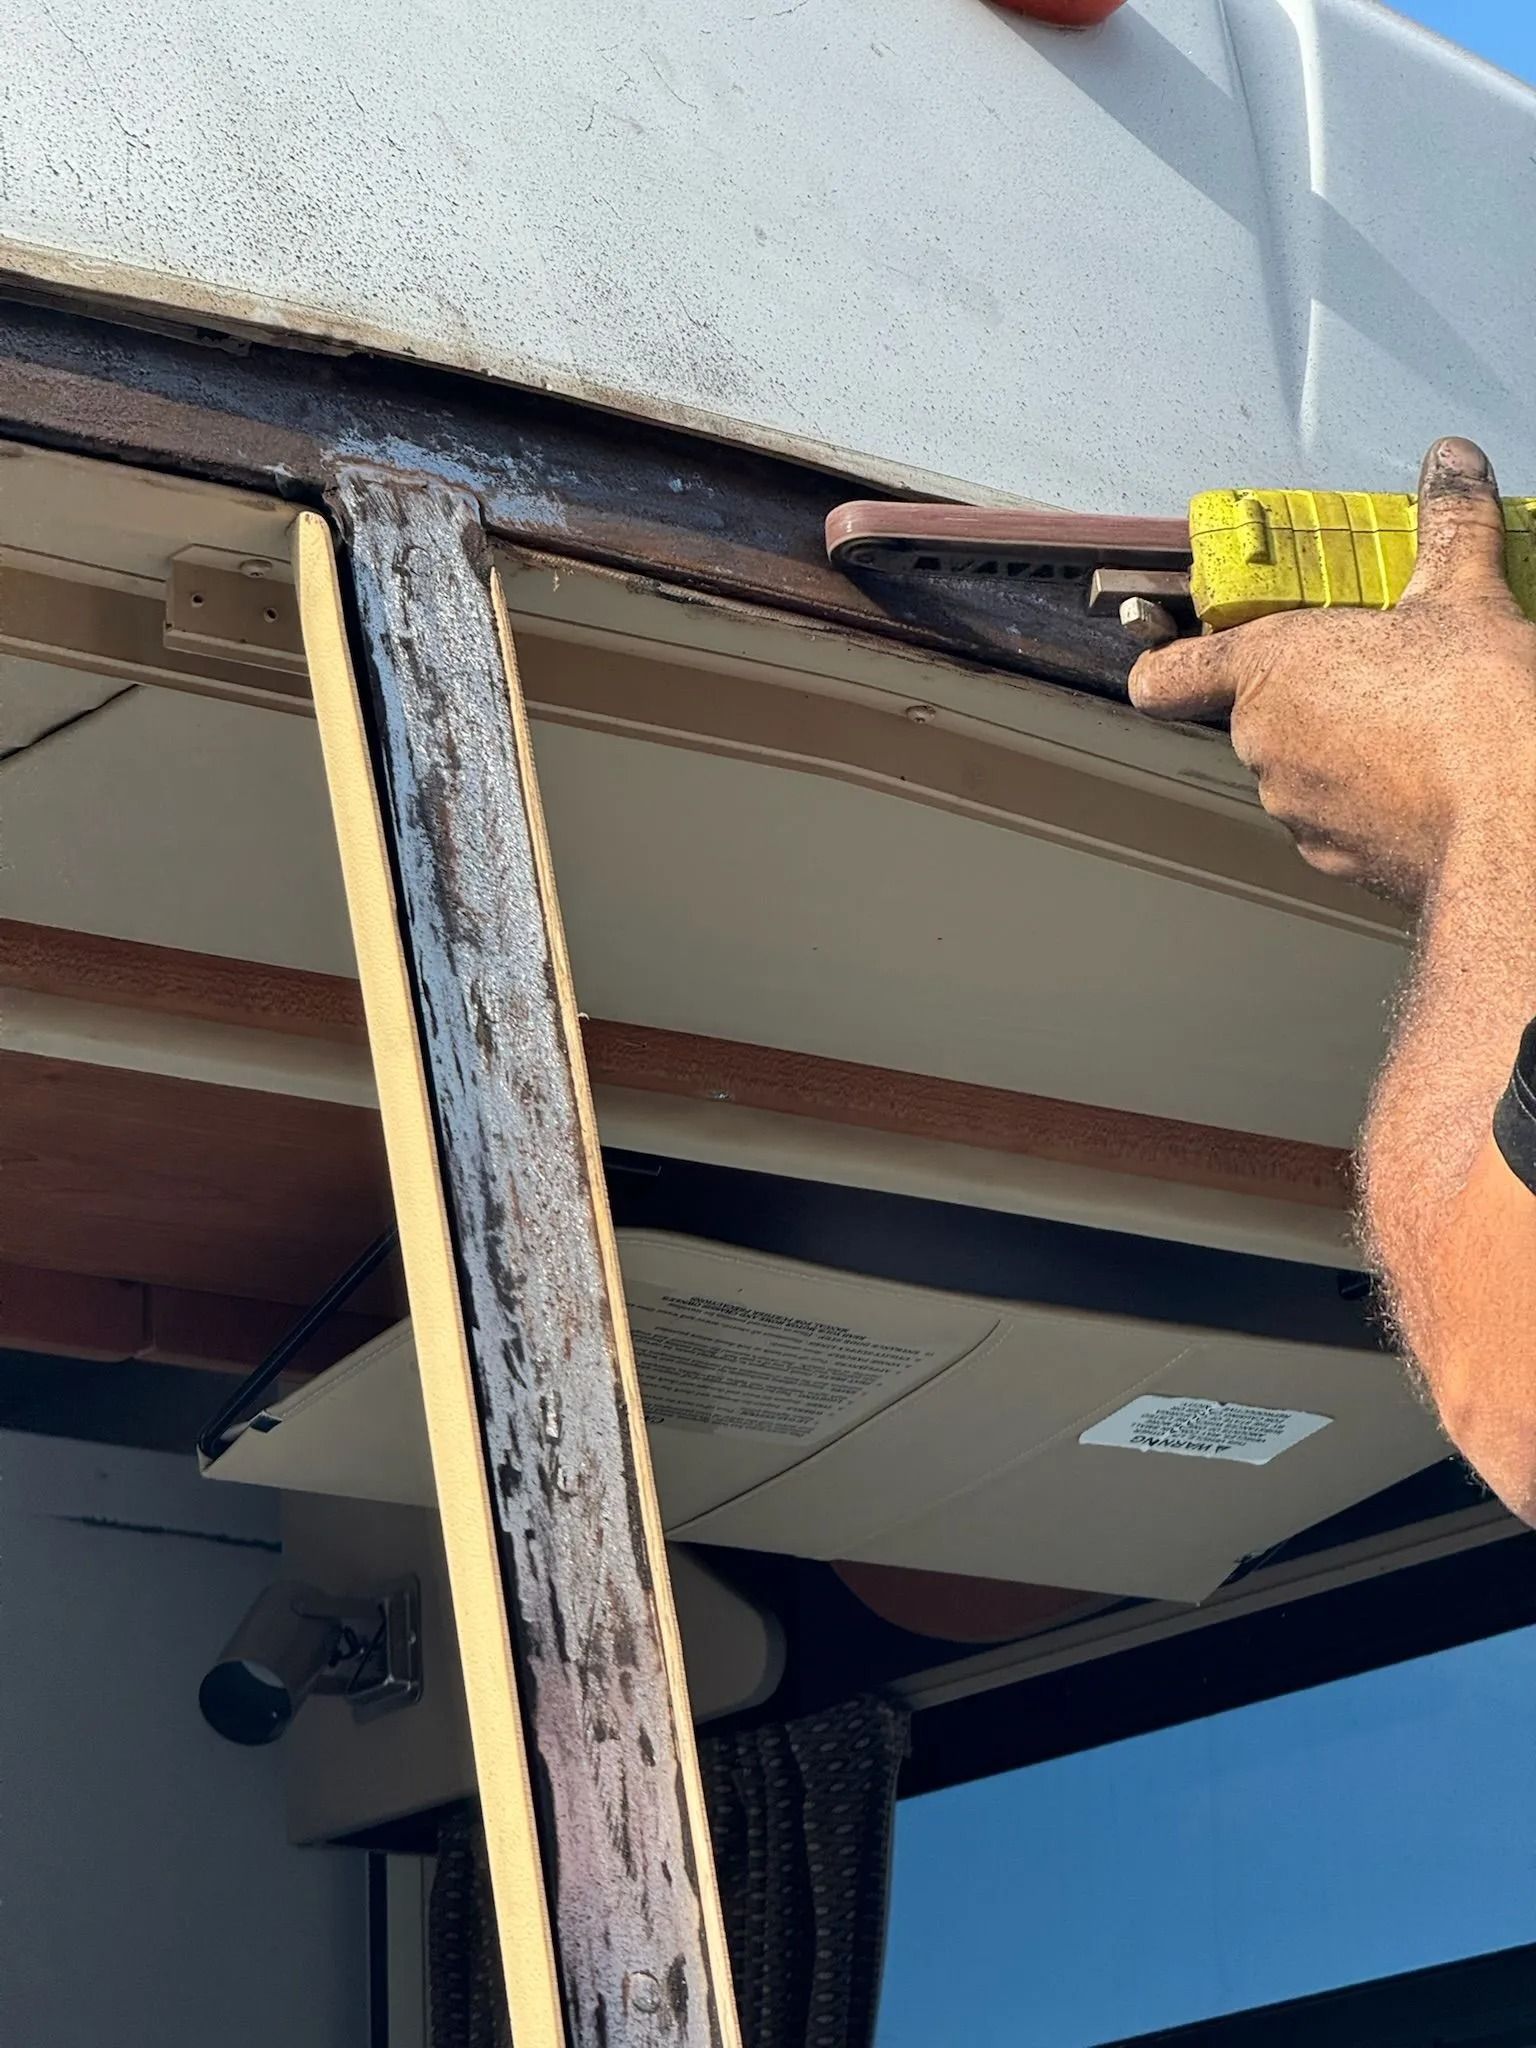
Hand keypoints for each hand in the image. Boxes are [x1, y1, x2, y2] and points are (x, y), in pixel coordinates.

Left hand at [1129, 438, 1535, 906]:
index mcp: (1268, 670)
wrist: (1514, 824)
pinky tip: (1429, 776)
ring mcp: (1294, 810)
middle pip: (1255, 713)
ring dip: (1341, 746)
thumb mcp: (1467, 595)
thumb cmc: (1475, 707)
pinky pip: (1338, 817)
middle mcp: (1262, 745)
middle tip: (1374, 668)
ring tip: (1417, 723)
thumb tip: (1451, 462)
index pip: (1164, 677)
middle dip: (1309, 692)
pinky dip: (1371, 798)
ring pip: (1301, 767)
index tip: (1189, 647)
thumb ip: (1450, 526)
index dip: (1168, 662)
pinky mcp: (1335, 859)